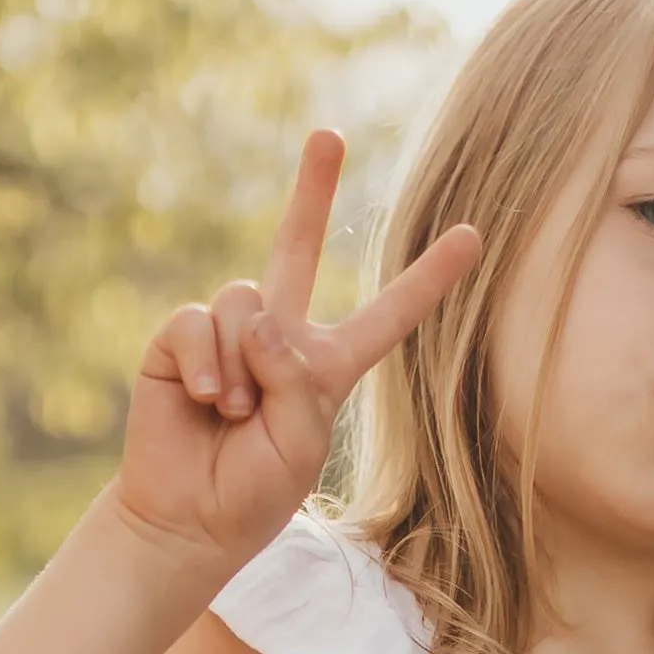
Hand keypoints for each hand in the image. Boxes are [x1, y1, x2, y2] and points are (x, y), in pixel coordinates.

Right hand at [112, 131, 478, 570]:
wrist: (185, 519)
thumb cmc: (252, 493)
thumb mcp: (298, 441)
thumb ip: (292, 377)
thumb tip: (260, 320)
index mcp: (328, 367)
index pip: (387, 316)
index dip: (428, 279)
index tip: (473, 236)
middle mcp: (280, 338)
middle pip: (298, 248)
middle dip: (311, 190)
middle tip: (328, 134)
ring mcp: (229, 336)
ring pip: (247, 301)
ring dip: (243, 364)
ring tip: (234, 413)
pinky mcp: (180, 341)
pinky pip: (198, 321)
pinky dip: (206, 361)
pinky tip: (206, 401)